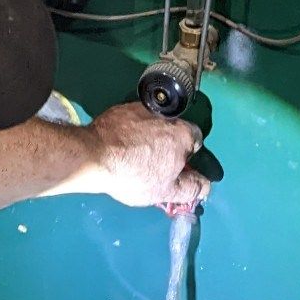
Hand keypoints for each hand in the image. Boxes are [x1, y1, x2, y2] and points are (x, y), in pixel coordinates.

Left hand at [86, 103, 207, 214]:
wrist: (94, 155)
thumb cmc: (134, 175)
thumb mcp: (166, 191)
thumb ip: (191, 189)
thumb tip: (206, 186)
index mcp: (183, 134)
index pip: (196, 141)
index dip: (187, 156)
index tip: (175, 167)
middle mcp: (167, 115)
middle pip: (174, 130)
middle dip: (168, 145)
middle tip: (153, 163)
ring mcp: (142, 108)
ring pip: (153, 124)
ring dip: (148, 136)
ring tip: (133, 154)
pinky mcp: (121, 108)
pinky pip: (132, 120)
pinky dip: (130, 131)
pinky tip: (119, 145)